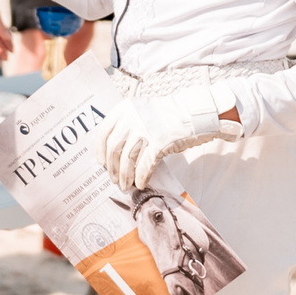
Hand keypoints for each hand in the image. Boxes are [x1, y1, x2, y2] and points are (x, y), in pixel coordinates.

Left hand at [96, 84, 242, 189]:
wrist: (194, 112)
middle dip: (112, 167)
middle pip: (114, 148)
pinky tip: (141, 184)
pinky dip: (141, 177)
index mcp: (125, 108)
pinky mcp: (159, 142)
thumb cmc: (169, 116)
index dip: (101, 150)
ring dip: (125, 176)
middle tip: (114, 179)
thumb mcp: (142, 112)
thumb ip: (127, 125)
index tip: (101, 162)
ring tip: (125, 185)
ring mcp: (145, 130)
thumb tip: (113, 153)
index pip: (104, 132)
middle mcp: (132, 117)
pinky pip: (144, 165)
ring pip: (127, 159)